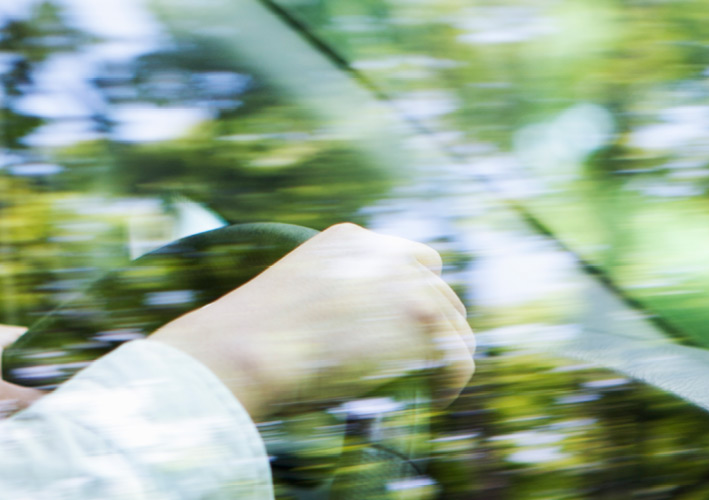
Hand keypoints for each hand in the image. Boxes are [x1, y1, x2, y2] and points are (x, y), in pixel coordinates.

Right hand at [150, 223, 474, 419]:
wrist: (251, 348)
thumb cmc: (253, 343)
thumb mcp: (294, 299)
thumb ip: (333, 303)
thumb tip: (355, 341)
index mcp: (352, 240)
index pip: (409, 261)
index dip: (411, 298)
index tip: (403, 329)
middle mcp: (388, 253)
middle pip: (439, 292)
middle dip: (431, 329)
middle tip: (418, 365)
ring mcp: (410, 285)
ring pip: (453, 326)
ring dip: (442, 358)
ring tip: (428, 388)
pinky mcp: (424, 322)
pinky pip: (457, 358)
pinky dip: (451, 382)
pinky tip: (434, 400)